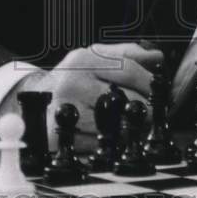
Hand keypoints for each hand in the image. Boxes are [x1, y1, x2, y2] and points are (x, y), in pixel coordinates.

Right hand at [4, 42, 162, 149]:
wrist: (35, 101)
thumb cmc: (73, 78)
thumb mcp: (95, 57)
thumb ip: (127, 54)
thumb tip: (157, 58)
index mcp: (83, 59)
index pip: (127, 70)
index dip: (149, 83)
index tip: (161, 92)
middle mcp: (72, 82)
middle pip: (123, 98)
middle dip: (143, 109)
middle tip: (151, 113)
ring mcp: (65, 109)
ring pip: (112, 124)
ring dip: (129, 129)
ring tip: (133, 125)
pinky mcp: (59, 135)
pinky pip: (97, 143)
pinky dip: (110, 142)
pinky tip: (112, 136)